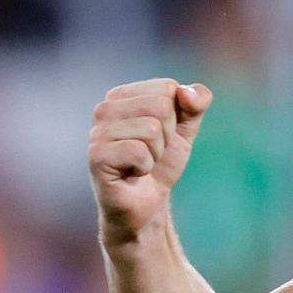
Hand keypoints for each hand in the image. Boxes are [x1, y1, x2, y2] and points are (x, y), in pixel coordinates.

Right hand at [88, 79, 213, 242]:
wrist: (147, 204)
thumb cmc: (161, 164)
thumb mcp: (185, 129)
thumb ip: (195, 101)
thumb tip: (186, 92)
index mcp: (122, 95)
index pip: (167, 88)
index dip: (175, 117)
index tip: (161, 137)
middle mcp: (104, 109)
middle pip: (161, 107)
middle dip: (167, 137)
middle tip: (151, 153)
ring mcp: (97, 133)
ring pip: (152, 129)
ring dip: (156, 154)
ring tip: (141, 164)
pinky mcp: (96, 157)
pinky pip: (139, 152)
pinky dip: (145, 168)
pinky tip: (132, 174)